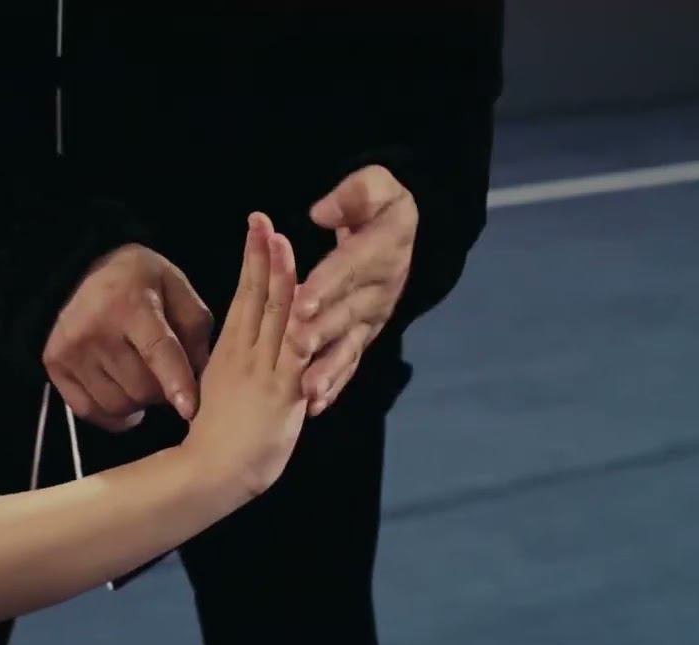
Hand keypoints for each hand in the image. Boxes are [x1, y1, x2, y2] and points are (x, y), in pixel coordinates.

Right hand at [43, 244, 213, 431]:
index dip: (175, 381)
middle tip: (163, 372)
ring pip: (118, 405)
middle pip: (142, 388)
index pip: (157, 349)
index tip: (189, 409)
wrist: (84, 271)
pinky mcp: (54, 365)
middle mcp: (95, 328)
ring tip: (139, 376)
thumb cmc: (141, 283)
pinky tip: (120, 392)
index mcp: (131, 303)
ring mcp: (71, 349)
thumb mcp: (178, 290)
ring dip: (137, 401)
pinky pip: (90, 411)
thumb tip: (198, 380)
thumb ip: (195, 333)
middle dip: (162, 390)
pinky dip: (112, 412)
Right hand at [181, 213, 310, 497]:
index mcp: (232, 351)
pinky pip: (294, 355)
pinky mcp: (282, 394)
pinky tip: (308, 302)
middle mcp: (246, 354)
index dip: (252, 259)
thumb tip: (241, 343)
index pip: (244, 294)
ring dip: (282, 278)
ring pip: (276, 316)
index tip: (257, 227)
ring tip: (283, 244)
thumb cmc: (217, 439)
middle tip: (266, 221)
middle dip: (265, 255)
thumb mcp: (220, 389)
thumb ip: (235, 364)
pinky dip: (301, 327)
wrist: (209, 471)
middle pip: (258, 295)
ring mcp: (264, 372)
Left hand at [295, 165, 416, 415]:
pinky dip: (334, 384)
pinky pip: (349, 362)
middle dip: (320, 331)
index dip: (325, 284)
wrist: (402, 229)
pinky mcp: (362, 335)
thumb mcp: (375, 185)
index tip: (301, 299)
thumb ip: (354, 195)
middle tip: (296, 346)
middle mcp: (377, 291)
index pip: (348, 268)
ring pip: (348, 346)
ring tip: (307, 390)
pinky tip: (315, 405)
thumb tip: (322, 211)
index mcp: (378, 251)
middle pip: (345, 314)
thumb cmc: (379, 203)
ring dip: (327, 369)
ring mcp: (370, 318)